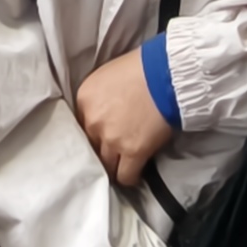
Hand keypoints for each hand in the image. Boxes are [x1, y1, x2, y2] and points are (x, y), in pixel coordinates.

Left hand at [75, 46, 174, 185]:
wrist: (166, 73)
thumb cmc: (142, 68)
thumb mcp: (107, 76)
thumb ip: (98, 98)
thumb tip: (103, 113)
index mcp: (84, 99)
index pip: (80, 127)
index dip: (93, 134)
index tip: (102, 137)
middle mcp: (92, 121)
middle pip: (90, 147)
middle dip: (101, 151)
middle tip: (114, 153)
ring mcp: (111, 138)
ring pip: (105, 165)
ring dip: (114, 167)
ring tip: (124, 166)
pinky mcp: (133, 152)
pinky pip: (125, 176)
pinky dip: (130, 178)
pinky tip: (136, 174)